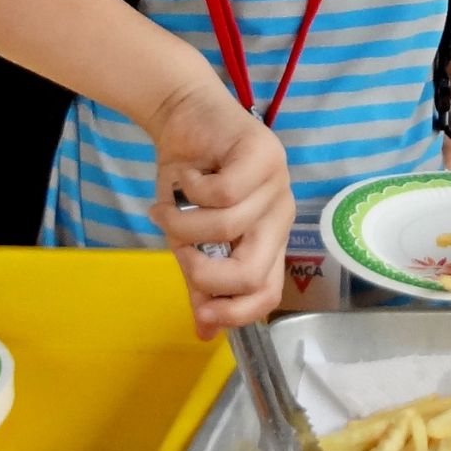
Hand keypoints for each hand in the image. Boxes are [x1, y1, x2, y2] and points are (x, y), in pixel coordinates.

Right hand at [147, 83, 293, 337]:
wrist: (183, 117)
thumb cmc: (190, 179)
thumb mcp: (189, 237)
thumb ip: (200, 281)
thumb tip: (204, 333)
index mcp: (269, 240)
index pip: (267, 292)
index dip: (236, 312)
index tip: (201, 312)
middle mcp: (280, 215)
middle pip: (251, 270)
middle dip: (203, 270)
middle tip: (175, 249)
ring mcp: (278, 183)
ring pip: (226, 228)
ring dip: (183, 221)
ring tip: (170, 203)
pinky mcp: (265, 153)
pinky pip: (222, 193)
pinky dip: (189, 187)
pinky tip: (186, 173)